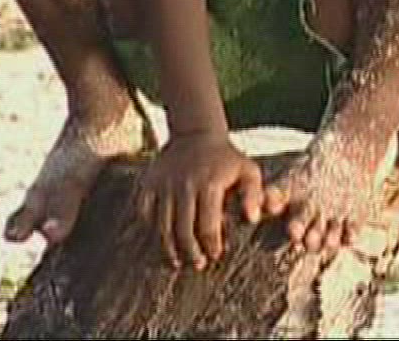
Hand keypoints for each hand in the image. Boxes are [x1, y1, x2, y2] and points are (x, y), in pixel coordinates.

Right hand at [134, 132, 267, 268]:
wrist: (196, 133)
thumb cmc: (226, 158)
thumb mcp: (248, 170)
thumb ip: (254, 194)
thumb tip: (252, 219)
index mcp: (209, 184)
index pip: (208, 225)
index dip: (211, 245)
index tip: (215, 256)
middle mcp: (184, 185)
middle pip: (183, 230)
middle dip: (190, 252)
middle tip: (197, 265)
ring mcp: (164, 184)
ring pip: (162, 225)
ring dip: (168, 247)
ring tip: (176, 262)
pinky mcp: (149, 182)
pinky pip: (144, 211)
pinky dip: (150, 228)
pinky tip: (159, 239)